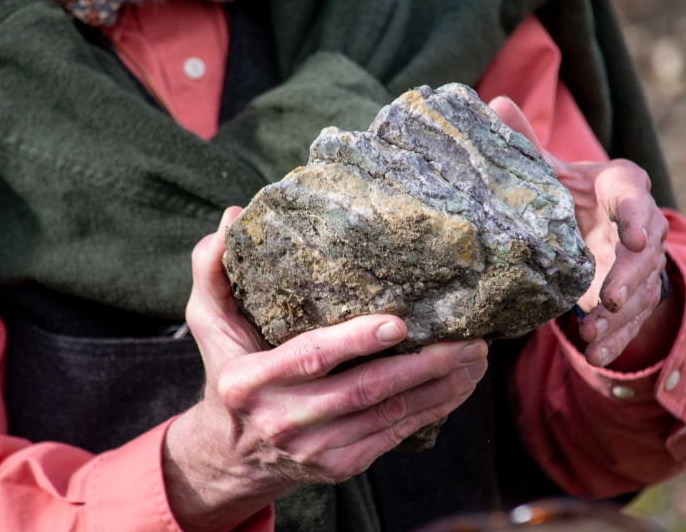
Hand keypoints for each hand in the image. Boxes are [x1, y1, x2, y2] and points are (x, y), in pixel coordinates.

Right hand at [163, 207, 488, 531]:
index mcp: (249, 382)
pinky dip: (428, 413)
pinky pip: (391, 438)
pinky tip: (455, 389)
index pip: (311, 358)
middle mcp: (282, 421)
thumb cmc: (229, 373)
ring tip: (474, 361)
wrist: (233, 453)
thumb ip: (213, 272)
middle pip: (363, 392)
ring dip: (438, 389)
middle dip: (422, 367)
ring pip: (386, 416)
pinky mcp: (337, 466)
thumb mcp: (211, 324)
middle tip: (469, 341)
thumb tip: (233, 218)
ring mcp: (312, 450)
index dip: (356, 341)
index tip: (401, 321)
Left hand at [489, 96, 671, 367]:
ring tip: (591, 333)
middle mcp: (639, 224)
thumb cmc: (566, 193)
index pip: (634, 196)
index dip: (635, 216)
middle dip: (629, 276)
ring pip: (641, 290)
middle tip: (604, 297)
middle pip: (645, 250)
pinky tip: (593, 354)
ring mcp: (641, 263)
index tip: (629, 237)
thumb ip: (526, 143)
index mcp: (619, 186)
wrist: (592, 226)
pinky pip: (632, 318)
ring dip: (618, 315)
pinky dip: (614, 337)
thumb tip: (492, 102)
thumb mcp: (548, 170)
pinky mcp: (635, 293)